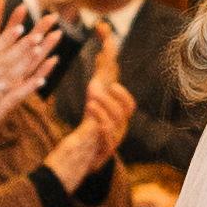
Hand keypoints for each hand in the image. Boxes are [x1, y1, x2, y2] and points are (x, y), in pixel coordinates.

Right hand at [0, 15, 47, 156]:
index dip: (5, 40)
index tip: (19, 27)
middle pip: (4, 61)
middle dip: (21, 46)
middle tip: (37, 33)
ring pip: (11, 76)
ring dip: (27, 62)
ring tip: (41, 49)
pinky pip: (15, 98)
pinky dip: (28, 88)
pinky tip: (41, 80)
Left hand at [48, 66, 137, 187]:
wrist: (78, 163)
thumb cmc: (88, 129)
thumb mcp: (95, 100)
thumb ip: (101, 75)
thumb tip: (105, 44)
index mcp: (118, 117)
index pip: (128, 102)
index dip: (121, 90)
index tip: (108, 78)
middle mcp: (118, 128)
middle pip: (127, 109)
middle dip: (116, 95)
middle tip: (96, 87)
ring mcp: (111, 139)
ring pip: (117, 120)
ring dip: (105, 106)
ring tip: (91, 97)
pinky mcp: (102, 150)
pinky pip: (107, 135)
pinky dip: (100, 119)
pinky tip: (90, 108)